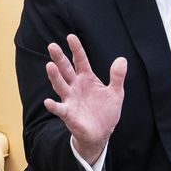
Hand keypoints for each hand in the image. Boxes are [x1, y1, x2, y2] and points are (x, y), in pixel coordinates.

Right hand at [43, 34, 125, 163]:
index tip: (71, 37)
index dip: (76, 49)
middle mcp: (76, 87)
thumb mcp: (116, 92)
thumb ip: (117, 76)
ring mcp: (71, 100)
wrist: (102, 133)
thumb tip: (122, 59)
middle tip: (52, 46)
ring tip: (50, 66)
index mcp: (87, 79)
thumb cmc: (106, 112)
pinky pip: (60, 109)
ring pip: (61, 86)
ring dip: (55, 77)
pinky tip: (48, 102)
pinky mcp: (69, 114)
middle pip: (66, 70)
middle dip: (59, 58)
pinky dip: (54, 106)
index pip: (80, 61)